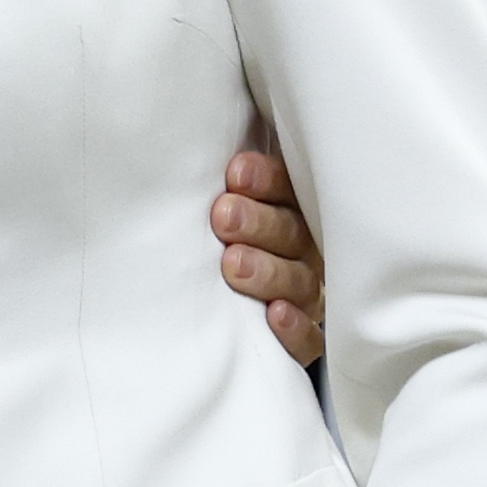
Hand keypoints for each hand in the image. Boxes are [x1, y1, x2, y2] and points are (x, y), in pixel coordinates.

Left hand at [214, 145, 323, 367]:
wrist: (210, 313)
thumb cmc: (212, 241)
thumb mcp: (216, 207)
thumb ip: (217, 187)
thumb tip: (177, 146)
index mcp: (286, 210)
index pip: (287, 188)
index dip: (267, 179)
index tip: (235, 173)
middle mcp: (301, 251)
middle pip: (292, 233)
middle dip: (259, 222)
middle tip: (223, 218)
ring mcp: (306, 295)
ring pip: (299, 281)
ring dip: (268, 271)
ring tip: (232, 264)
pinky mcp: (304, 339)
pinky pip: (310, 337)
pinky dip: (295, 326)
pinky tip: (274, 314)